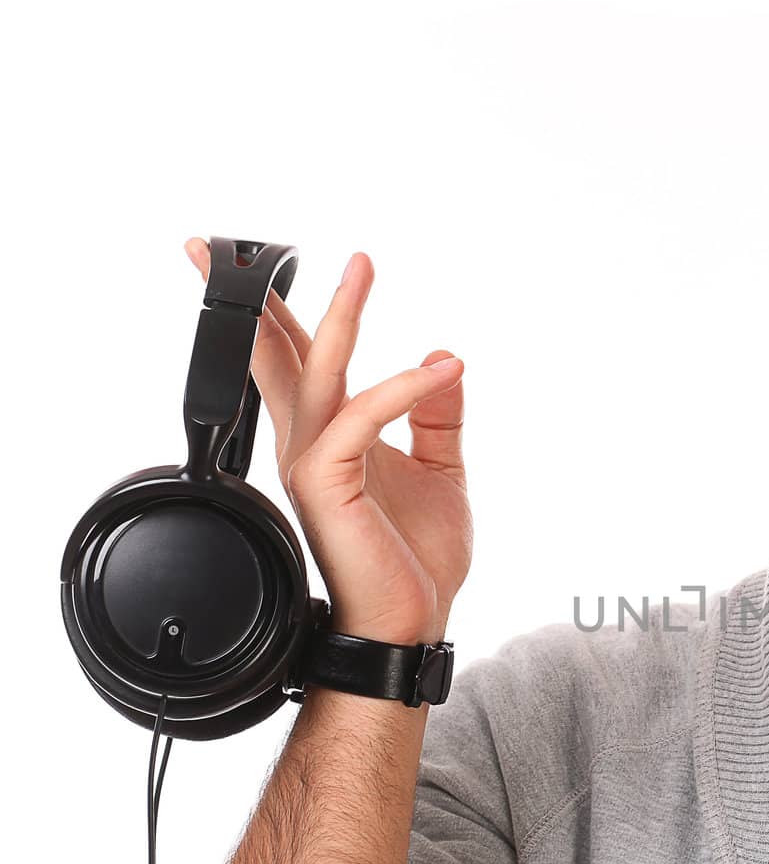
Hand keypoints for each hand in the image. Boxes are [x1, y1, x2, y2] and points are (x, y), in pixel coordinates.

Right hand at [185, 239, 470, 644]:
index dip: (282, 314)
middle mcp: (308, 446)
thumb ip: (438, 415)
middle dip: (254, 298)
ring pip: (314, 370)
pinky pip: (361, 415)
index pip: (294, 363)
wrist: (413, 619)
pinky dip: (402, 387)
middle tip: (230, 243)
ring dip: (340, 314)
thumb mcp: (441, 469)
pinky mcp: (327, 483)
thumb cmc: (418, 558)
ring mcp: (312, 463)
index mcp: (328, 441)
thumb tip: (443, 358)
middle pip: (275, 356)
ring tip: (362, 266)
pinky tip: (438, 370)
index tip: (276, 264)